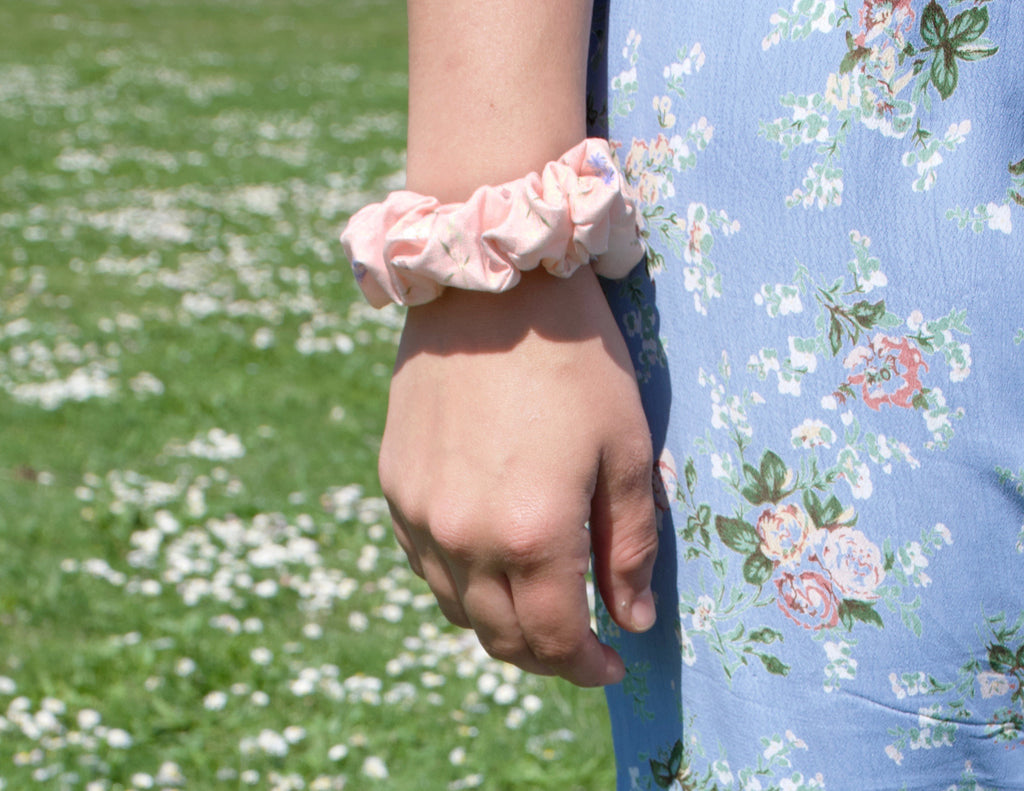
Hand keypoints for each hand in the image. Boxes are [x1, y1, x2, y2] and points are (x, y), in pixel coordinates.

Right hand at [378, 267, 657, 686]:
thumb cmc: (575, 361)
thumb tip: (632, 620)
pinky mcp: (394, 485)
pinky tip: (490, 557)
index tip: (611, 663)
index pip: (554, 640)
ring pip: (456, 609)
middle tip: (579, 644)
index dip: (586, 666)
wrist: (491, 287)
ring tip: (537, 602)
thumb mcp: (626, 451)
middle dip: (545, 657)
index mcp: (532, 533)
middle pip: (500, 637)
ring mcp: (419, 513)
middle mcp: (463, 537)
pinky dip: (461, 582)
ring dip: (500, 624)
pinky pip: (424, 563)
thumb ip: (629, 547)